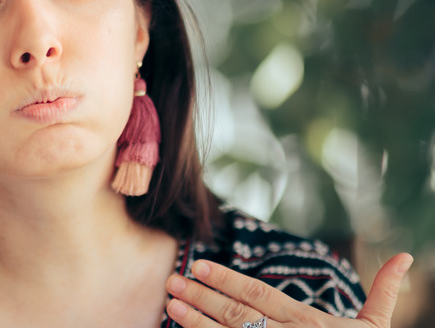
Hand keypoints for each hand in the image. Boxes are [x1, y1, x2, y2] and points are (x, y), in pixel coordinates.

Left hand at [165, 253, 412, 327]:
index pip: (259, 295)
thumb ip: (384, 293)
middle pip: (237, 314)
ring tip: (171, 307)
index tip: (199, 267)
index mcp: (308, 324)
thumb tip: (407, 257)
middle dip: (202, 297)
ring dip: (197, 323)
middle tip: (172, 282)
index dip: (227, 279)